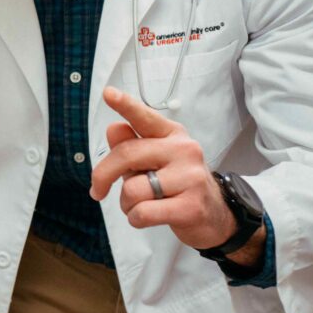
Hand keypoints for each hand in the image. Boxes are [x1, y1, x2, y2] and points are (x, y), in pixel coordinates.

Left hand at [89, 86, 236, 250]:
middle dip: (103, 176)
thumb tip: (113, 128)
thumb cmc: (176, 184)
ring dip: (126, 203)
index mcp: (171, 134)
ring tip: (140, 205)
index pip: (144, 117)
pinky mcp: (191, 206)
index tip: (108, 93)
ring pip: (132, 189)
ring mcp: (190, 177)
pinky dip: (135, 218)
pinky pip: (143, 212)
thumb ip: (131, 145)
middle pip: (126, 154)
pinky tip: (147, 217)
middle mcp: (183, 150)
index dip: (125, 105)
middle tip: (98, 190)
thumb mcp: (152, 161)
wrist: (214, 215)